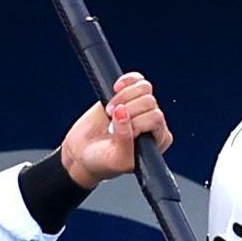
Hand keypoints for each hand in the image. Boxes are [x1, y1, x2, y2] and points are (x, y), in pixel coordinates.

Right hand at [61, 72, 170, 187]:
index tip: (118, 133)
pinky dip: (126, 81)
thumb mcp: (116, 158)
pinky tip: (115, 90)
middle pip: (149, 101)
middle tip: (111, 122)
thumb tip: (122, 112)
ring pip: (144, 88)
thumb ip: (124, 138)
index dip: (135, 122)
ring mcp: (142, 107)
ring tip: (110, 111)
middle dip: (126, 110)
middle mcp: (154, 122)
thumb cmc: (102, 162)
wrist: (82, 153)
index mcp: (159, 140)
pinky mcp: (130, 95)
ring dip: (123, 97)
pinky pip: (137, 78)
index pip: (155, 118)